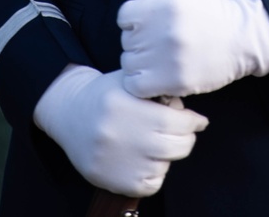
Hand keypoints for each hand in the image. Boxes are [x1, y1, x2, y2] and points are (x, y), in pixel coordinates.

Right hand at [33, 64, 207, 195]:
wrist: (70, 114)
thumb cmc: (107, 95)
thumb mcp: (130, 82)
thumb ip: (158, 90)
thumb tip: (186, 108)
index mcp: (125, 105)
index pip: (175, 122)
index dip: (192, 122)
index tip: (198, 121)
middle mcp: (119, 135)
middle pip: (174, 147)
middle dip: (186, 139)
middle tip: (185, 132)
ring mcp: (115, 162)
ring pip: (164, 166)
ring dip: (168, 156)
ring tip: (159, 143)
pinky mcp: (111, 181)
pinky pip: (150, 185)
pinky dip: (155, 173)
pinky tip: (147, 159)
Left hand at [118, 0, 268, 98]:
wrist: (239, 38)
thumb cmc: (207, 7)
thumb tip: (135, 5)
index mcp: (164, 6)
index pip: (124, 17)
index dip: (134, 19)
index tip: (146, 23)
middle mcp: (163, 33)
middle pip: (127, 41)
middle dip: (137, 40)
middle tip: (154, 41)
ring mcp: (168, 60)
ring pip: (129, 64)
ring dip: (138, 61)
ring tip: (155, 58)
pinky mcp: (174, 83)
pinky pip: (137, 86)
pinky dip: (140, 82)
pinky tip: (153, 75)